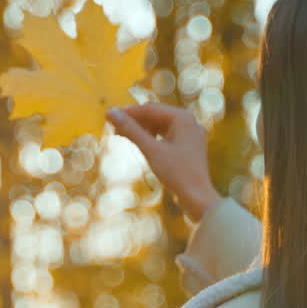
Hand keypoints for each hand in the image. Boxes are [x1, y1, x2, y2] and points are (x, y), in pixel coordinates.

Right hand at [106, 103, 220, 221]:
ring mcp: (191, 134)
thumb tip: (111, 113)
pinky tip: (142, 144)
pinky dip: (153, 138)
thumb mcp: (150, 150)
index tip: (108, 115)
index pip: (149, 109)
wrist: (198, 198)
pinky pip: (168, 135)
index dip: (127, 112)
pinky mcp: (190, 146)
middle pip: (156, 115)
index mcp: (183, 117)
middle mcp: (190, 121)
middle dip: (135, 121)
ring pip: (161, 125)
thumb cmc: (177, 173)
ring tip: (124, 136)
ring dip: (142, 129)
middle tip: (113, 128)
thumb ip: (131, 130)